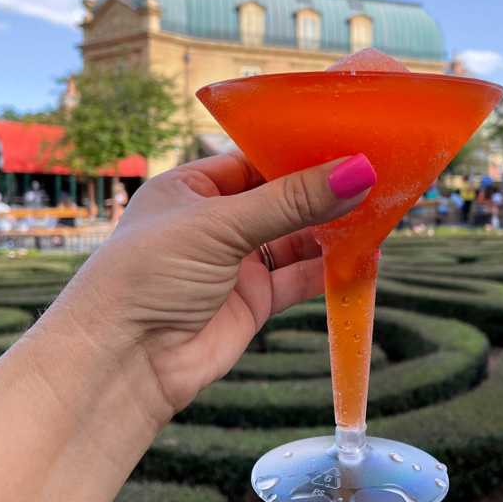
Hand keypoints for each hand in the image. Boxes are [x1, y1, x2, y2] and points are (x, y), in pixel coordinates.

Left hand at [53, 152, 375, 418]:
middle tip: (376, 173)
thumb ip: (291, 201)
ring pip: (296, 238)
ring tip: (379, 211)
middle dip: (323, 190)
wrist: (124, 361)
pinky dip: (330, 269)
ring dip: (332, 229)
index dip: (300, 151)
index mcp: (193, 188)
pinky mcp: (253, 301)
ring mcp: (236, 263)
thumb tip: (358, 170)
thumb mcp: (220, 226)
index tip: (350, 140)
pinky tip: (363, 255)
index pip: (255, 158)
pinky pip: (299, 278)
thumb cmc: (150, 274)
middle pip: (281, 198)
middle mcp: (215, 222)